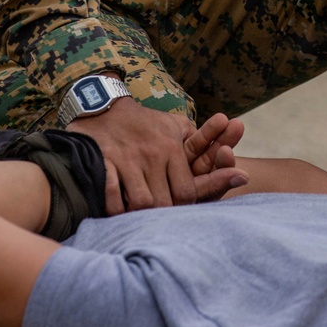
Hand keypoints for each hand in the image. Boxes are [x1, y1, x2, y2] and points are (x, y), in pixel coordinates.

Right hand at [67, 99, 248, 214]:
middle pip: (165, 202)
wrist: (104, 105)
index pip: (187, 191)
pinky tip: (119, 211)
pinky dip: (115, 208)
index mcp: (172, 148)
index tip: (180, 209)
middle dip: (164, 214)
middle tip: (161, 221)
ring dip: (141, 214)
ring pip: (141, 203)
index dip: (185, 205)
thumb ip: (198, 141)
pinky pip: (112, 195)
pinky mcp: (104, 162)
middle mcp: (152, 155)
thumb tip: (222, 154)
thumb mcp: (174, 124)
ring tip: (141, 219)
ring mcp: (127, 160)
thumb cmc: (144, 121)